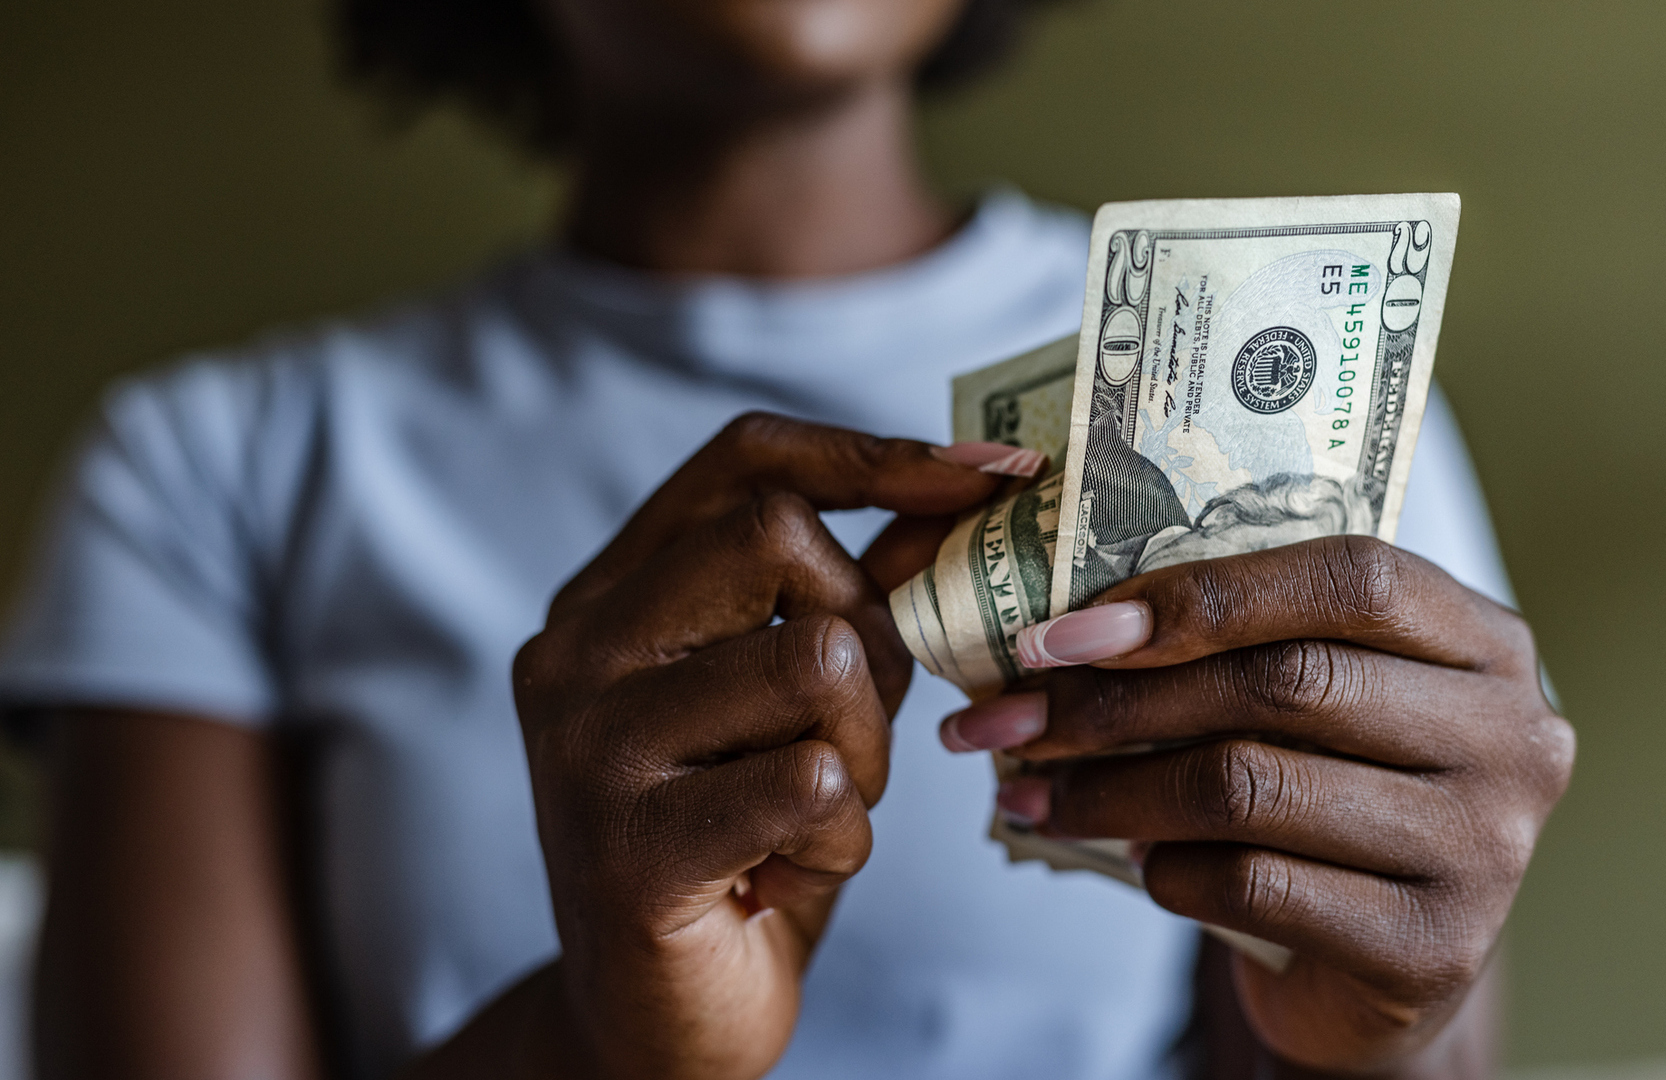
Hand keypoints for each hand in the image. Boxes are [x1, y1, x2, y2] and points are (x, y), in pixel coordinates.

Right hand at [511, 414, 1005, 1079]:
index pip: (742, 458)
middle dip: (867, 632)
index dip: (875, 452)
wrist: (658, 1019)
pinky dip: (844, 836)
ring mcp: (589, 745)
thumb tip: (955, 491)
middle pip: (777, 535)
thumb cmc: (744, 841)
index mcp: (610, 596)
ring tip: (821, 811)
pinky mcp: (630, 845)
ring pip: (812, 660)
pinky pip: (813, 783)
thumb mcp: (799, 703)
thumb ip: (852, 601)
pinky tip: (793, 871)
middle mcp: (577, 649)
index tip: (993, 474)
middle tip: (852, 728)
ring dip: (865, 750)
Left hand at [940, 536, 1572, 1076]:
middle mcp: (1512, 737)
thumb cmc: (1332, 798)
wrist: (1382, 970)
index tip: (1067, 630)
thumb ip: (1241, 647)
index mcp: (1487, 642)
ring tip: (1034, 795)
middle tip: (1008, 718)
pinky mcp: (1434, 949)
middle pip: (1288, 682)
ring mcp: (1486, 849)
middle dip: (1121, 699)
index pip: (1350, 577)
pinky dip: (1168, 871)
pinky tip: (1136, 863)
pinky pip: (1256, 887)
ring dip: (1113, 789)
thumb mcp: (1317, 704)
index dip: (1200, 593)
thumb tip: (1060, 628)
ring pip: (1254, 787)